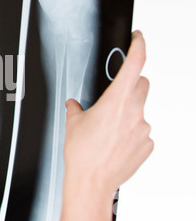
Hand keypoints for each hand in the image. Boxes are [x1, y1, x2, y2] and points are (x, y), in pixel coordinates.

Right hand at [61, 31, 152, 220]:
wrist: (91, 183)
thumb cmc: (82, 155)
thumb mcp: (73, 124)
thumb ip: (75, 108)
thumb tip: (74, 104)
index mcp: (116, 101)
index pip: (135, 63)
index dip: (138, 45)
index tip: (138, 37)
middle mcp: (134, 112)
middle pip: (142, 85)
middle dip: (131, 84)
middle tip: (114, 96)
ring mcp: (143, 129)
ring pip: (141, 109)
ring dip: (128, 112)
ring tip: (109, 129)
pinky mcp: (147, 145)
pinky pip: (142, 130)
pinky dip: (131, 131)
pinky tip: (115, 142)